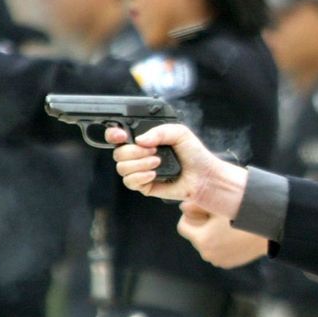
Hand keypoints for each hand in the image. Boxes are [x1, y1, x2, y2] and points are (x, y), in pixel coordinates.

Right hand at [110, 123, 247, 216]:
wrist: (204, 176)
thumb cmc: (194, 154)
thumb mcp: (180, 133)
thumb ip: (160, 131)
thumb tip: (140, 139)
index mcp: (144, 140)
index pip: (118, 136)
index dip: (113, 134)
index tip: (122, 136)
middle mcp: (139, 155)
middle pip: (118, 152)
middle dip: (134, 151)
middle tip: (154, 151)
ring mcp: (140, 171)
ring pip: (121, 167)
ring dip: (139, 164)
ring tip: (158, 162)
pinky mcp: (144, 186)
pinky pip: (130, 182)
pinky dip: (140, 176)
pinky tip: (153, 174)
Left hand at [177, 201, 268, 268]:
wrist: (273, 228)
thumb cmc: (246, 213)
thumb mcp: (219, 203)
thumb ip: (196, 204)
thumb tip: (183, 206)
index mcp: (203, 240)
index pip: (183, 226)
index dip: (191, 215)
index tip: (204, 209)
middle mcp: (208, 254)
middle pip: (195, 235)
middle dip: (203, 225)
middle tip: (219, 215)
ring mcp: (220, 260)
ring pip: (207, 242)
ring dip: (213, 233)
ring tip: (230, 224)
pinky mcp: (230, 262)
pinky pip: (219, 250)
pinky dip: (223, 242)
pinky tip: (236, 233)